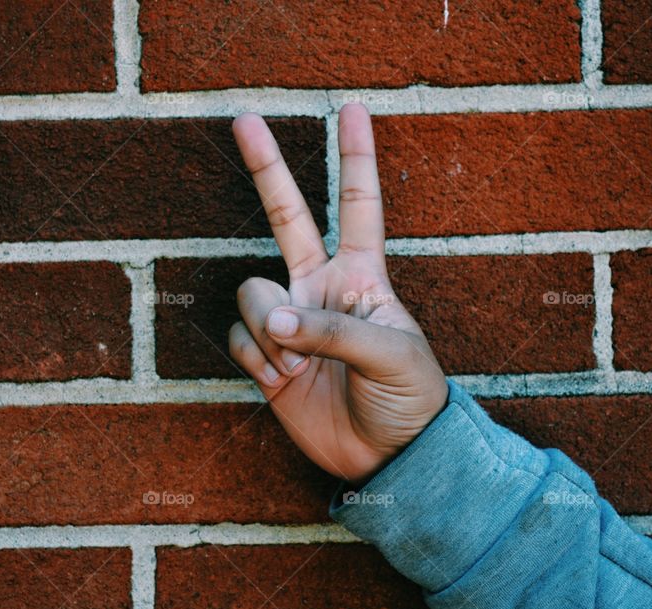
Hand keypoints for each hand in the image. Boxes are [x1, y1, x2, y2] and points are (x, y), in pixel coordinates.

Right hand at [228, 104, 448, 484]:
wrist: (390, 456)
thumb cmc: (410, 396)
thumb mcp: (391, 355)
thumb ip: (332, 330)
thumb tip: (273, 319)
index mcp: (363, 276)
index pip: (358, 206)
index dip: (356, 158)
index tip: (352, 109)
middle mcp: (321, 287)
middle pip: (287, 216)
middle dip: (266, 167)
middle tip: (244, 118)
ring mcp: (291, 321)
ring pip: (253, 294)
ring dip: (269, 330)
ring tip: (299, 364)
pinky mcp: (267, 358)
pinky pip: (241, 338)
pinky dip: (258, 360)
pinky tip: (284, 381)